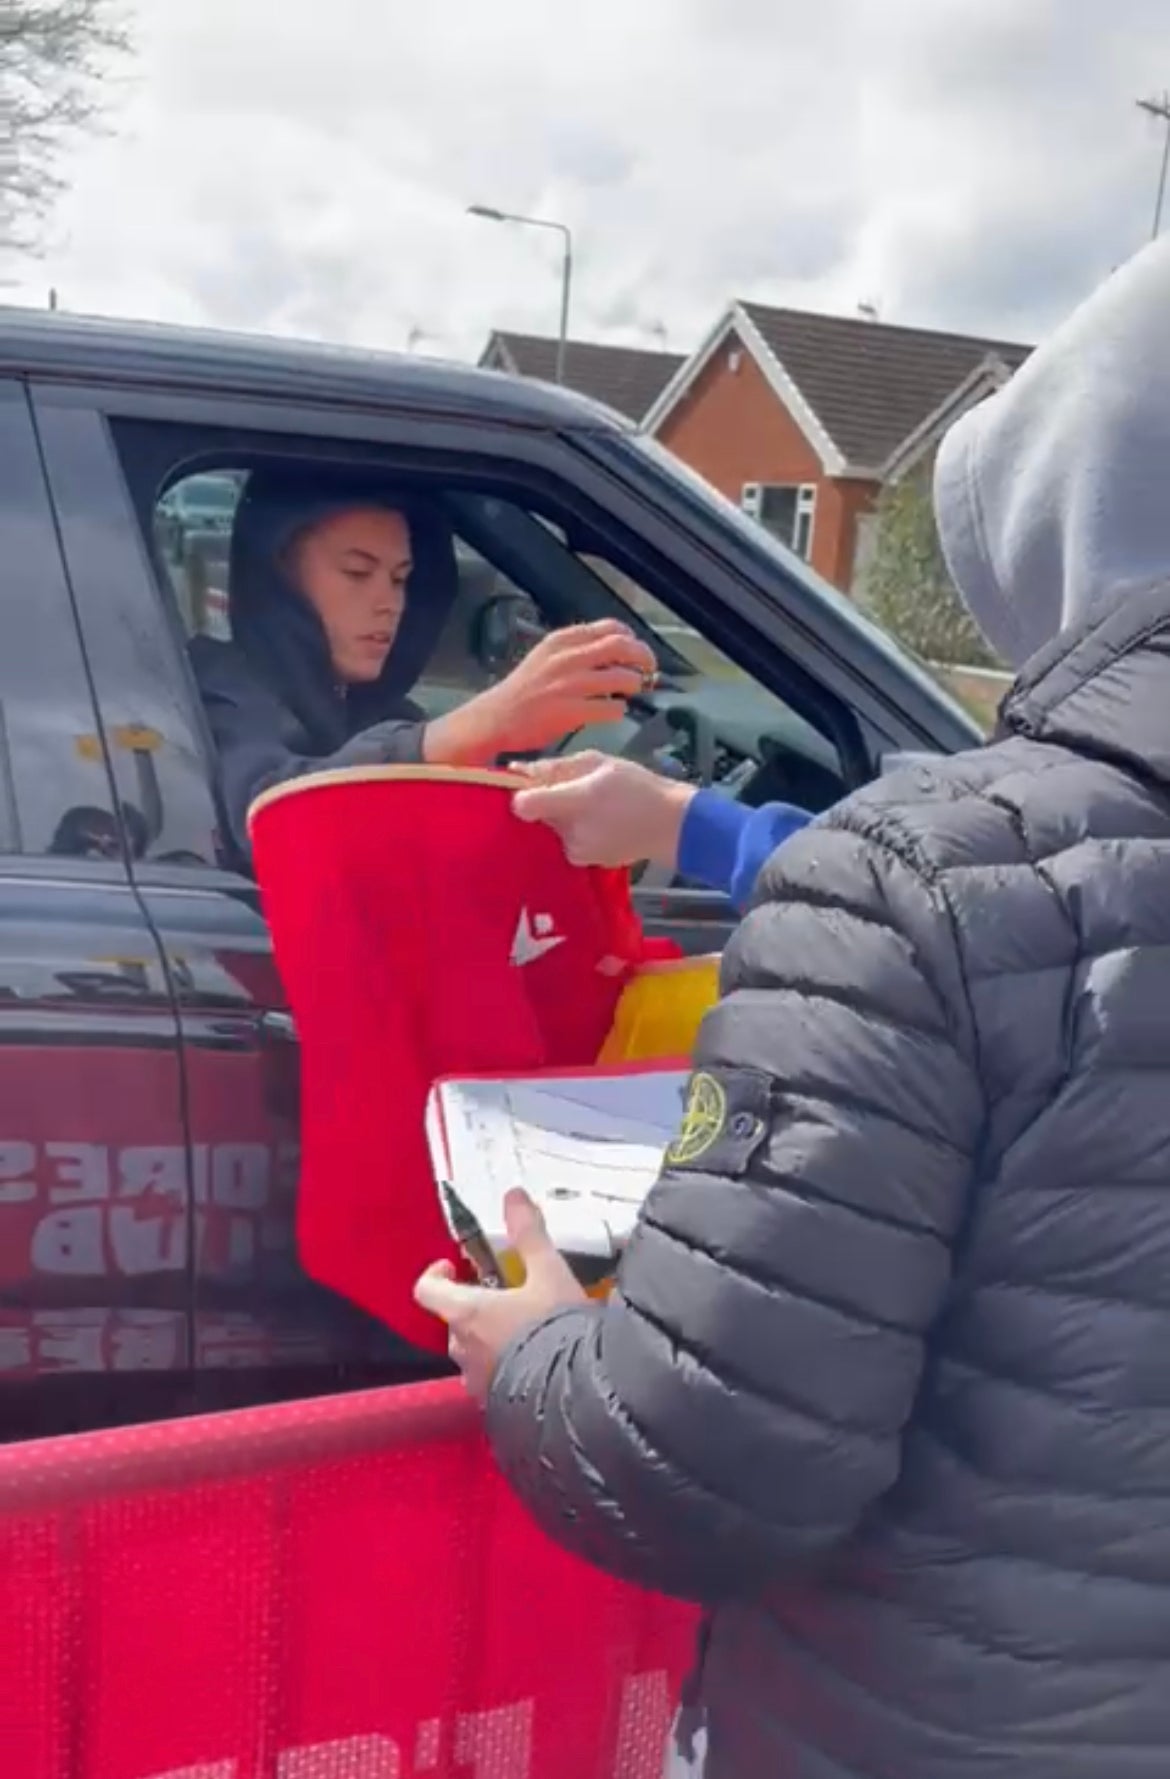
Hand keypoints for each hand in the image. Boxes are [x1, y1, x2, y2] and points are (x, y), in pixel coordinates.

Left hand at [414, 1189, 588, 1401]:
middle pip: (453, 1319)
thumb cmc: (556, 1326)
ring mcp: (477, 1381)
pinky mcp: (496, 1405)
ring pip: (472, 1351)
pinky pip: (491, 1379)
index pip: (426, 1290)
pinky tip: (536, 1362)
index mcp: (466, 1312)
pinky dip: (504, 1366)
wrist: (580, 1394)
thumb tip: (513, 1196)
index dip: (436, 1274)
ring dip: (489, 1338)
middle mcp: (462, 1348)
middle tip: (506, 1295)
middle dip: (474, 1306)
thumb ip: (529, 1234)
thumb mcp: (549, 1272)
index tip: (455, 1266)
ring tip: (525, 1330)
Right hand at [476, 620, 656, 755]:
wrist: (494, 718)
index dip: (632, 639)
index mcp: (563, 640)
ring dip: (634, 686)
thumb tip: (614, 653)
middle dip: (644, 658)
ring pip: (623, 678)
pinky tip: (612, 713)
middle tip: (649, 671)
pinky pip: (612, 709)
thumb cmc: (523, 691)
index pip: (612, 627)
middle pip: (623, 647)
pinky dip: (619, 710)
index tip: (637, 650)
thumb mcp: (546, 657)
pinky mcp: (571, 712)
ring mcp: (570, 685)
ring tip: (630, 693)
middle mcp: (568, 657)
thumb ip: (576, 651)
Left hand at [513, 750, 696, 868]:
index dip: (522, 792)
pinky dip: (576, 832)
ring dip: (563, 817)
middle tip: (577, 789)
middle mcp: (569, 834)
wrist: (672, 825)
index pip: (522, 805)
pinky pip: (567, 841)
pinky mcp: (584, 863)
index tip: (533, 783)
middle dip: (549, 801)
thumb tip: (517, 769)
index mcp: (573, 803)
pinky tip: (599, 823)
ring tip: (593, 806)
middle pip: (537, 815)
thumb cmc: (637, 787)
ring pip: (552, 828)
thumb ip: (557, 766)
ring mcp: (576, 853)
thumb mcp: (599, 763)